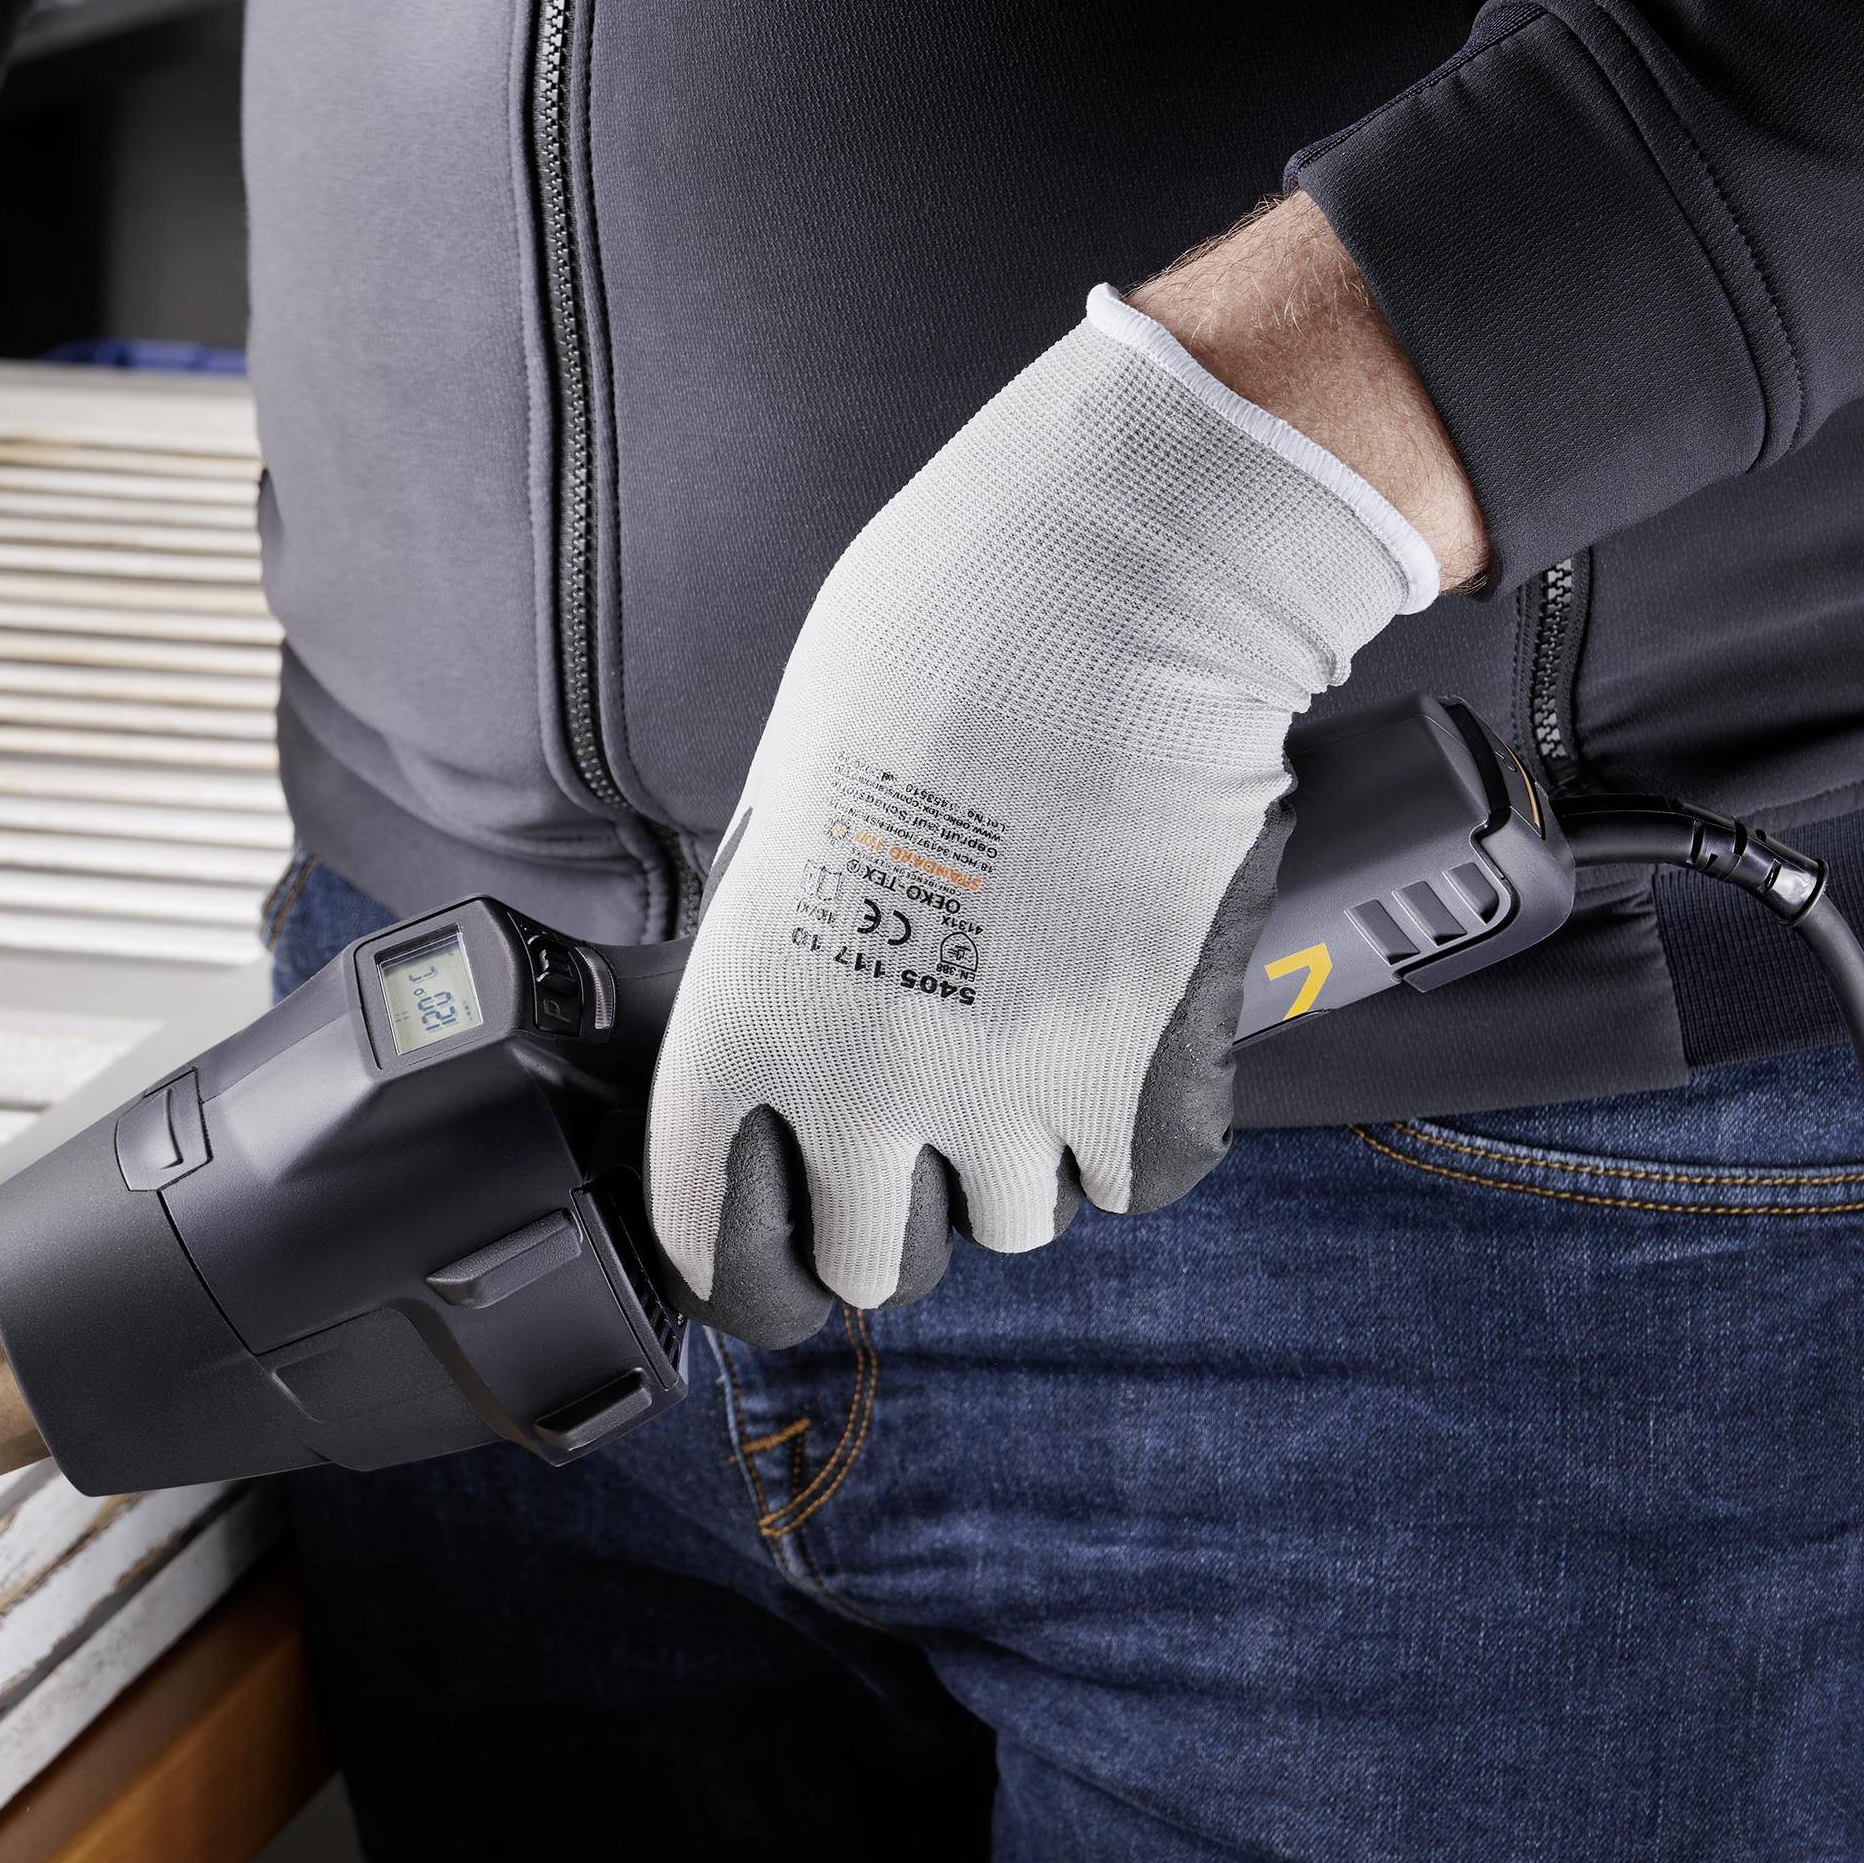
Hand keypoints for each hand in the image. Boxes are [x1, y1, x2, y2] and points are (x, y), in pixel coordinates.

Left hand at [646, 255, 1449, 1345]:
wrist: (1110, 596)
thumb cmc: (935, 656)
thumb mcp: (791, 814)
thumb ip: (788, 953)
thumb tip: (805, 1018)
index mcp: (751, 1015)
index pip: (717, 1235)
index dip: (747, 1262)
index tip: (770, 1257)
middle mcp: (866, 1088)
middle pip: (870, 1267)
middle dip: (894, 1212)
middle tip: (926, 1121)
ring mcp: (1012, 1101)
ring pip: (1014, 1224)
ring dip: (1023, 1154)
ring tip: (1037, 1017)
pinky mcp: (1147, 1086)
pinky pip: (1136, 1180)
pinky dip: (1135, 1124)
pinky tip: (1126, 1016)